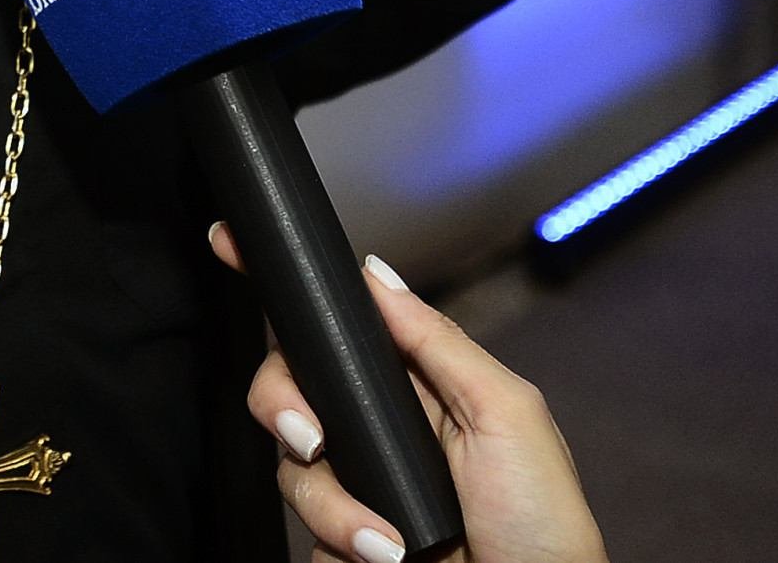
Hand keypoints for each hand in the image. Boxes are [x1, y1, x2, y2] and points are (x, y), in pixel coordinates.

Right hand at [211, 225, 607, 562]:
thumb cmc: (545, 523)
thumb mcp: (508, 414)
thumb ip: (439, 342)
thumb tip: (376, 274)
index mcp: (414, 386)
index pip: (337, 328)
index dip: (284, 289)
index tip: (232, 246)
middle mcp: (377, 430)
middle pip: (287, 385)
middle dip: (281, 403)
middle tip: (310, 438)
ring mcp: (357, 487)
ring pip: (289, 466)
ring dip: (333, 505)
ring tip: (388, 543)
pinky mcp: (342, 541)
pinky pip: (302, 531)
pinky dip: (339, 543)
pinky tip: (384, 558)